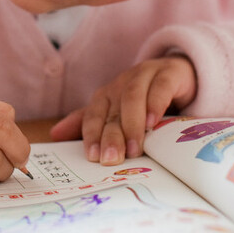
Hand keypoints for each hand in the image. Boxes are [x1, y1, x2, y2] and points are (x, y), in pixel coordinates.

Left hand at [50, 55, 196, 163]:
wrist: (179, 72)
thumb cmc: (145, 98)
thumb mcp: (119, 112)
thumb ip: (89, 123)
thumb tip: (54, 134)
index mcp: (107, 94)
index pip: (93, 114)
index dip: (91, 135)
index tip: (93, 158)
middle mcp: (121, 83)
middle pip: (112, 110)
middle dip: (110, 136)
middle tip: (111, 160)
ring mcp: (144, 75)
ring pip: (132, 97)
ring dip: (131, 123)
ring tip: (135, 149)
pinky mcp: (168, 73)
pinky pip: (159, 86)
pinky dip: (155, 104)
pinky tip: (153, 122)